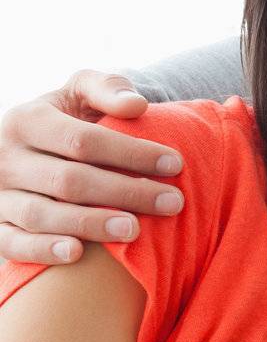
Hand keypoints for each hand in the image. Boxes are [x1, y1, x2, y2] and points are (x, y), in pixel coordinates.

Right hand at [0, 71, 183, 264]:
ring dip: (90, 224)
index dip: (131, 153)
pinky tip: (78, 253)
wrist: (31, 150)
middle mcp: (6, 159)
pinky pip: (12, 243)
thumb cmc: (67, 120)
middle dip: (125, 192)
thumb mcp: (80, 94)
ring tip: (134, 230)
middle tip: (171, 203)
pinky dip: (43, 250)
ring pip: (41, 215)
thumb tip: (137, 105)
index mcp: (27, 120)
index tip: (175, 164)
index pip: (83, 140)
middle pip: (69, 181)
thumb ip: (107, 89)